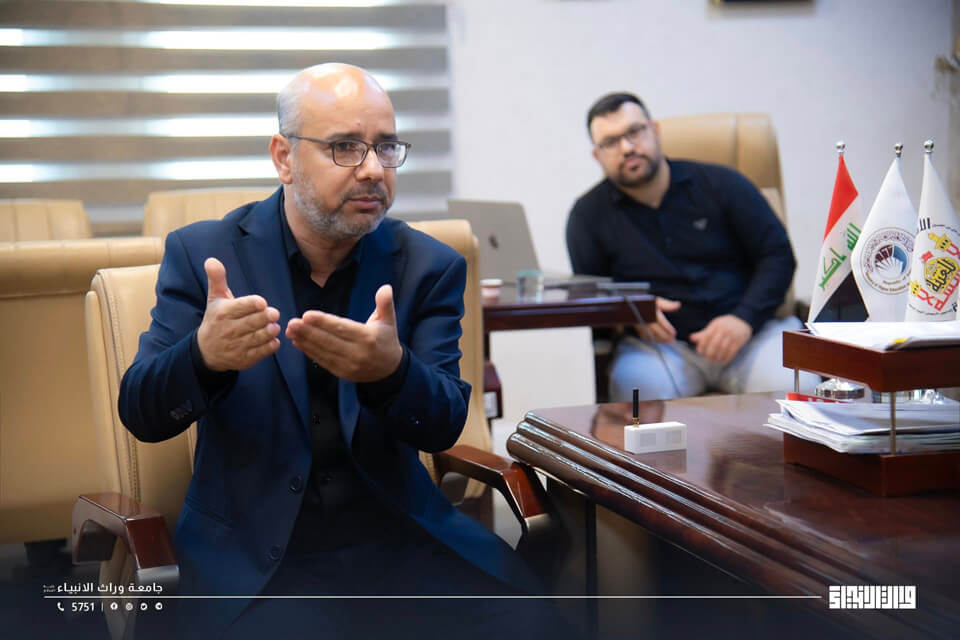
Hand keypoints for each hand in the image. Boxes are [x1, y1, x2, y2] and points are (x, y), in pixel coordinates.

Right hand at [196, 257, 280, 370]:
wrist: (207, 351)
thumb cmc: (216, 319)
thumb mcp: (214, 298)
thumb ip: (217, 279)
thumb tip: (211, 259)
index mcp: (223, 313)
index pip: (239, 307)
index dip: (251, 304)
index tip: (262, 303)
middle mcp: (229, 330)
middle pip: (251, 323)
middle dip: (264, 318)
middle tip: (275, 313)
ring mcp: (236, 346)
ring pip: (257, 338)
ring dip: (268, 332)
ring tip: (275, 326)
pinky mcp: (244, 359)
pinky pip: (260, 353)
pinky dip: (269, 347)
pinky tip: (274, 340)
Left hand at [286, 284, 402, 382]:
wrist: (390, 369)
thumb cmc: (386, 339)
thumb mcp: (389, 320)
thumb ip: (385, 304)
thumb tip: (385, 288)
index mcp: (368, 338)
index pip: (342, 328)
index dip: (323, 322)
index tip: (307, 315)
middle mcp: (358, 353)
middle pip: (329, 341)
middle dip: (308, 332)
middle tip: (292, 322)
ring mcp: (349, 365)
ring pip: (323, 352)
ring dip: (305, 341)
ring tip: (291, 331)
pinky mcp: (342, 373)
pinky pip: (322, 361)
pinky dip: (309, 351)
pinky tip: (298, 342)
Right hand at [635, 297, 680, 342]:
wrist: (631, 305)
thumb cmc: (646, 302)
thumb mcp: (657, 301)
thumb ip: (667, 304)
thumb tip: (679, 304)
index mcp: (651, 312)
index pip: (661, 322)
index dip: (668, 328)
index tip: (674, 333)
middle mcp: (645, 319)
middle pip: (656, 331)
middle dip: (665, 337)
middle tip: (673, 340)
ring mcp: (640, 325)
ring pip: (651, 335)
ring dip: (660, 340)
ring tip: (668, 342)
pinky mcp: (637, 329)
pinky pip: (645, 336)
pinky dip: (652, 340)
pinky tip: (658, 340)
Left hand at [688, 314, 751, 364]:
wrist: (743, 320)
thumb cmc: (725, 325)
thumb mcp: (714, 326)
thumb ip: (703, 333)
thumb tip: (691, 338)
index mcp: (716, 325)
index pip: (706, 336)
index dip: (702, 346)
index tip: (700, 352)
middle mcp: (724, 329)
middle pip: (714, 344)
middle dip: (709, 353)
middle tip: (707, 359)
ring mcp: (733, 335)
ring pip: (723, 349)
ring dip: (718, 357)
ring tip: (714, 361)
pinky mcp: (739, 341)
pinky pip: (732, 352)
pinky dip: (726, 358)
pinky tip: (723, 361)